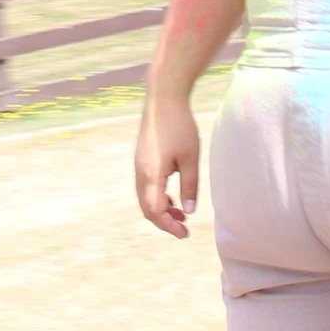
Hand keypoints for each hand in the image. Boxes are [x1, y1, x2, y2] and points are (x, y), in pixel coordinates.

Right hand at [134, 93, 201, 237]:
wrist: (163, 98)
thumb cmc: (179, 126)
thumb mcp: (190, 159)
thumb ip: (190, 186)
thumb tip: (188, 210)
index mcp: (150, 175)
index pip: (155, 211)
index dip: (169, 225)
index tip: (185, 232)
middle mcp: (140, 172)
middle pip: (147, 207)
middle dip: (164, 221)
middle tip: (183, 229)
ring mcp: (139, 164)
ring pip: (145, 197)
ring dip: (161, 209)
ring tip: (180, 214)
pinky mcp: (142, 158)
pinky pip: (146, 186)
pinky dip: (158, 196)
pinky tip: (173, 196)